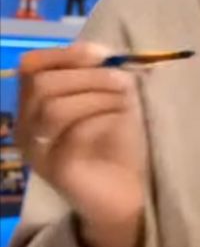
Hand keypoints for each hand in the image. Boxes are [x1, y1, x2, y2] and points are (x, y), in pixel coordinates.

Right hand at [16, 43, 147, 246]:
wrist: (126, 196)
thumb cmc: (117, 145)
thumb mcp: (110, 100)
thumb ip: (99, 74)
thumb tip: (99, 50)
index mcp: (34, 106)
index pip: (30, 68)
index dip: (64, 54)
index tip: (100, 55)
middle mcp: (26, 128)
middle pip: (42, 85)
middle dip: (87, 76)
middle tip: (122, 81)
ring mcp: (37, 151)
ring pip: (53, 108)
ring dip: (96, 96)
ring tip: (125, 102)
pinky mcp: (56, 171)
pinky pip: (71, 136)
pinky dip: (100, 121)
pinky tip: (120, 122)